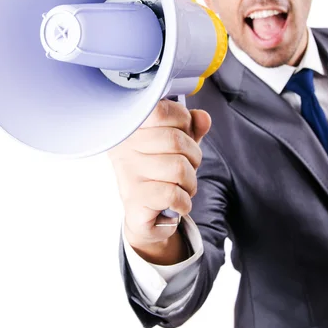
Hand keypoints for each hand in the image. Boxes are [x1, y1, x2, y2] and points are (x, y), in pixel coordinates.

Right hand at [108, 99, 210, 253]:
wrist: (144, 217)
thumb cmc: (160, 176)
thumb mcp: (178, 147)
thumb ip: (191, 129)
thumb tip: (203, 118)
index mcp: (133, 128)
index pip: (161, 110)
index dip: (183, 120)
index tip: (184, 133)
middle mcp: (125, 148)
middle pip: (175, 140)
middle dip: (193, 157)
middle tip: (187, 168)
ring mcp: (127, 173)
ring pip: (178, 168)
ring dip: (190, 182)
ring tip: (181, 187)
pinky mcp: (134, 199)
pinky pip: (172, 194)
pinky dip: (184, 202)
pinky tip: (176, 203)